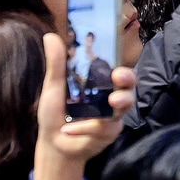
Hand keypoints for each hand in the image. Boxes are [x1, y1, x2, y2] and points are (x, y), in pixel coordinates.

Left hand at [32, 33, 135, 179]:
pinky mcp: (110, 132)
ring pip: (124, 106)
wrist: (54, 144)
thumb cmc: (55, 113)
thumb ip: (56, 64)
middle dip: (128, 80)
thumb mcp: (54, 87)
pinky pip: (105, 127)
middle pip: (129, 86)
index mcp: (99, 84)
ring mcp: (113, 115)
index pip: (117, 70)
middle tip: (119, 77)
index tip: (117, 65)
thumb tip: (50, 35)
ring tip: (112, 102)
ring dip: (119, 103)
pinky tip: (68, 130)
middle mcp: (110, 97)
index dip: (122, 66)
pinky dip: (85, 128)